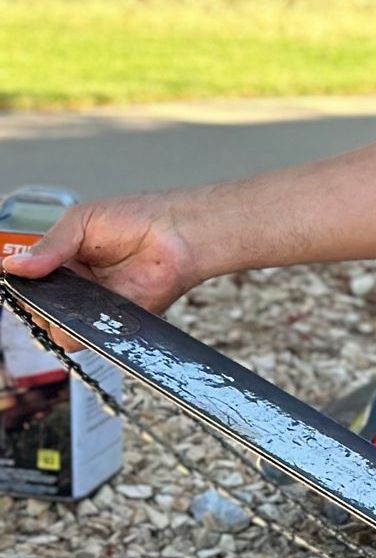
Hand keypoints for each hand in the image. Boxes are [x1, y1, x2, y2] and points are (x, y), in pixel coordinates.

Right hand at [2, 192, 208, 345]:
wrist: (177, 234)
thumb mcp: (79, 223)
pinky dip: (88, 333)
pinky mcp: (119, 323)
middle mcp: (75, 287)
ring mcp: (96, 307)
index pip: (28, 284)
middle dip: (39, 306)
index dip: (23, 287)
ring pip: (63, 329)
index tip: (23, 282)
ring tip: (73, 300)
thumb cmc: (134, 218)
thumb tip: (12, 267)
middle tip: (49, 291)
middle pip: (41, 311)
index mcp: (60, 262)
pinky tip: (93, 314)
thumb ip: (48, 247)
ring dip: (61, 321)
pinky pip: (94, 338)